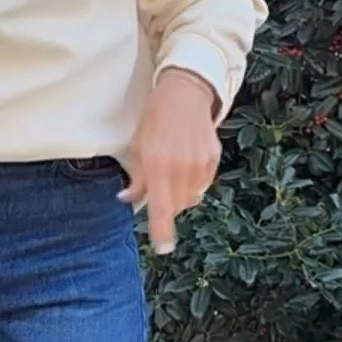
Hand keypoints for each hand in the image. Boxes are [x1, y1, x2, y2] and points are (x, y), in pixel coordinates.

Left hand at [118, 68, 220, 252]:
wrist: (185, 93)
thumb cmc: (155, 118)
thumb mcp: (137, 146)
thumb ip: (136, 178)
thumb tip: (127, 200)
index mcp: (159, 165)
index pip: (162, 209)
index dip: (163, 232)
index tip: (163, 248)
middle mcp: (182, 168)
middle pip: (177, 206)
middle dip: (167, 205)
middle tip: (157, 188)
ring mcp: (201, 164)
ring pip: (191, 197)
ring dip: (180, 194)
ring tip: (171, 172)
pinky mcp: (213, 158)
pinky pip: (202, 183)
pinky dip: (192, 182)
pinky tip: (185, 163)